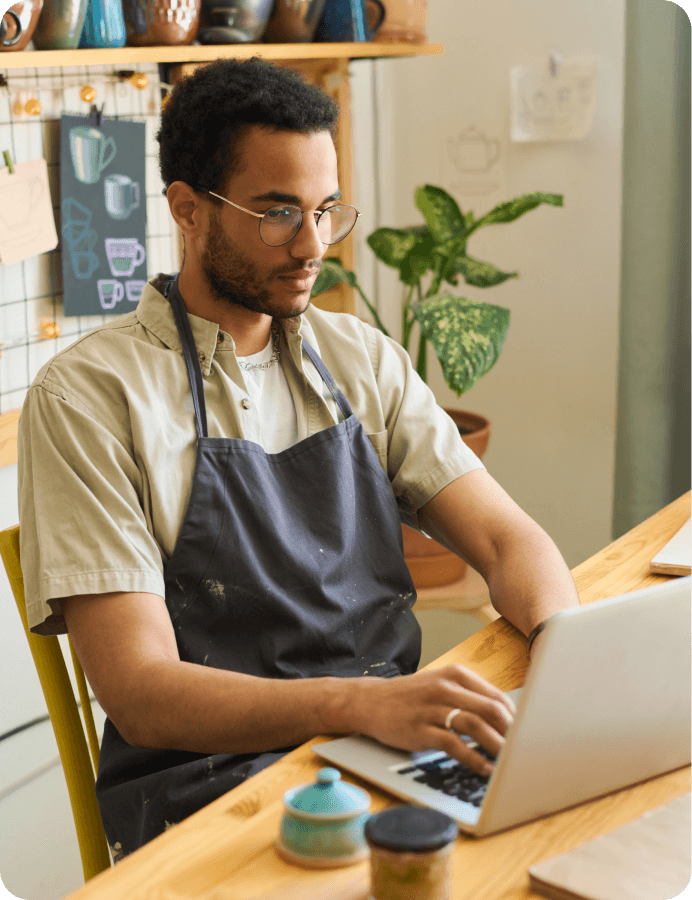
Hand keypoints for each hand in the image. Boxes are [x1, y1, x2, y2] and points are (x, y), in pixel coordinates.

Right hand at [349, 665, 515, 776]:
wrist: (370, 701)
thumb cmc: (411, 696)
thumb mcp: (440, 684)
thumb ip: (469, 696)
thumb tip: (506, 717)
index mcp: (454, 675)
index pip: (496, 696)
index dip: (516, 718)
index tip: (527, 735)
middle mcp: (445, 688)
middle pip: (490, 709)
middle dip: (512, 732)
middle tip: (524, 750)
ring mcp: (432, 709)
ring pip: (475, 725)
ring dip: (497, 745)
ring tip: (510, 762)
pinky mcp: (420, 730)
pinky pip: (454, 745)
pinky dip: (473, 758)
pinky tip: (484, 768)